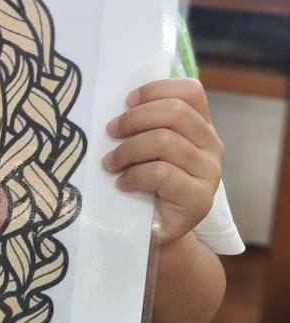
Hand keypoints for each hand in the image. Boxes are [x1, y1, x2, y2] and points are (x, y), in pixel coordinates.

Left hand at [102, 78, 223, 243]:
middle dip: (134, 119)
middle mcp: (211, 145)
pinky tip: (123, 184)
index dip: (156, 90)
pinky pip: (161, 173)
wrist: (152, 232)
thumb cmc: (143, 183)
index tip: (126, 101)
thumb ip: (142, 124)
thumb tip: (114, 104)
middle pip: (175, 112)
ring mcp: (210, 173)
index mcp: (200, 126)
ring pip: (165, 141)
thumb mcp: (144, 147)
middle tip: (110, 132)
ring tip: (110, 164)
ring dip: (128, 150)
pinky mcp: (200, 200)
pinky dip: (134, 175)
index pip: (190, 91)